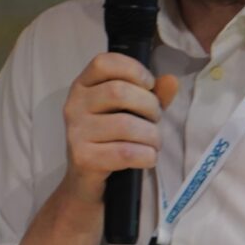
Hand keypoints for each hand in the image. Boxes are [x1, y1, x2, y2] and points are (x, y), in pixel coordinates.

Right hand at [60, 52, 180, 206]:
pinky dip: (146, 155)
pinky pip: (125, 152)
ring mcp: (75, 132)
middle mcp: (74, 105)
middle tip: (155, 120)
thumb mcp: (133, 112)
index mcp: (83, 86)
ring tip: (153, 142)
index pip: (104, 62)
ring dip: (151, 135)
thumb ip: (152, 94)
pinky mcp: (82, 157)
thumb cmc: (112, 139)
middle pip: (119, 92)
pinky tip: (147, 158)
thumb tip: (171, 80)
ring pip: (126, 124)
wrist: (87, 182)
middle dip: (149, 106)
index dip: (134, 70)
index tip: (150, 86)